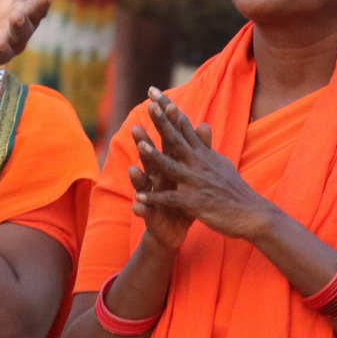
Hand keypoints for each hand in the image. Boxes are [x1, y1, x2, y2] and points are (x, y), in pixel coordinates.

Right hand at [128, 122, 192, 252]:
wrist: (173, 229)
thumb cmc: (184, 198)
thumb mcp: (192, 173)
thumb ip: (198, 150)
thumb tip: (204, 124)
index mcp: (168, 166)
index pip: (165, 144)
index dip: (165, 128)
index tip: (164, 108)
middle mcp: (155, 177)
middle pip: (149, 158)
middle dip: (143, 145)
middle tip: (136, 129)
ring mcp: (150, 194)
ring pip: (142, 183)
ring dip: (137, 177)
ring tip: (133, 169)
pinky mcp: (150, 213)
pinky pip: (145, 209)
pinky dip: (141, 207)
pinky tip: (137, 205)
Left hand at [134, 88, 274, 241]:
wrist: (253, 215)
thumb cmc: (234, 189)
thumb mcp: (220, 163)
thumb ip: (205, 145)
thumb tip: (202, 124)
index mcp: (202, 154)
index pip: (183, 126)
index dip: (168, 108)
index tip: (154, 91)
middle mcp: (199, 164)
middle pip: (177, 140)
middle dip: (162, 122)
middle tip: (149, 105)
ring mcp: (196, 183)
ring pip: (172, 167)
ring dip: (155, 157)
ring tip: (139, 146)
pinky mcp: (195, 203)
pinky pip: (171, 200)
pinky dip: (155, 198)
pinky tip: (139, 198)